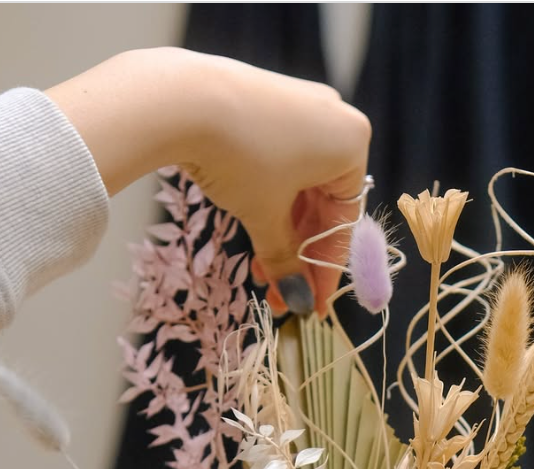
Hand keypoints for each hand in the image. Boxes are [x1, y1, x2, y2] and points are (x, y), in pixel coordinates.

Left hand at [47, 48, 370, 314]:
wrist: (182, 99)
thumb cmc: (240, 157)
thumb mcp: (265, 217)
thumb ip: (286, 261)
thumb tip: (299, 301)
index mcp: (351, 144)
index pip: (345, 220)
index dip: (327, 269)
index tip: (315, 303)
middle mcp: (334, 119)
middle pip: (323, 204)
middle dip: (299, 253)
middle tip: (281, 293)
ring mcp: (301, 107)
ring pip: (300, 186)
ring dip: (281, 232)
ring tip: (259, 269)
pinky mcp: (268, 103)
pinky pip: (282, 161)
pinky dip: (270, 199)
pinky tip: (252, 228)